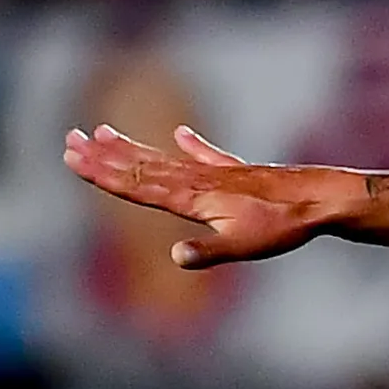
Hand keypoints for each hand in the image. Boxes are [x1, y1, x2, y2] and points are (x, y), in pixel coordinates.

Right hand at [63, 124, 347, 269]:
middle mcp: (198, 181)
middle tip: (69, 139)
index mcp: (192, 198)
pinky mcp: (239, 173)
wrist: (318, 200)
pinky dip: (192, 145)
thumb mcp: (243, 246)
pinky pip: (208, 155)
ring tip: (103, 131)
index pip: (137, 185)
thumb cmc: (282, 227)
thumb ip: (207, 252)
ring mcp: (218, 174)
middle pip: (141, 167)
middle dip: (104, 156)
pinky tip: (181, 133)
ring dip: (133, 147)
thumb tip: (175, 257)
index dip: (103, 173)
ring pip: (165, 159)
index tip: (72, 157)